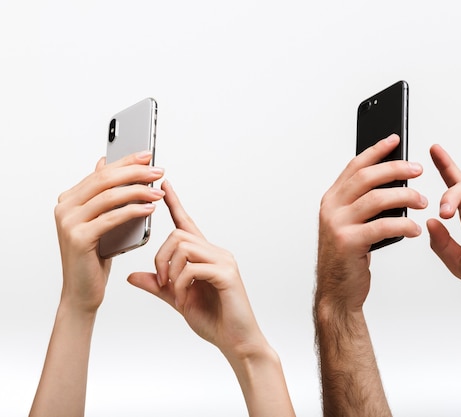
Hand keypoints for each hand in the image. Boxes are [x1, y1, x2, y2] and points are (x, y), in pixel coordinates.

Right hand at [54, 151, 164, 313]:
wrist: (83, 292)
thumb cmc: (95, 257)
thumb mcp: (100, 221)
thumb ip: (101, 194)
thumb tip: (104, 162)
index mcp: (69, 199)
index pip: (101, 172)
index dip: (126, 161)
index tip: (148, 155)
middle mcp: (64, 207)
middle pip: (105, 180)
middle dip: (135, 173)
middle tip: (158, 172)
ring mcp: (68, 222)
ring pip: (109, 197)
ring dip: (138, 191)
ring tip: (158, 192)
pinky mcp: (78, 238)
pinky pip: (112, 218)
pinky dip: (133, 211)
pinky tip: (149, 209)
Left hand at [128, 180, 265, 358]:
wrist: (236, 341)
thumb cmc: (213, 319)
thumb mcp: (177, 300)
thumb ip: (157, 285)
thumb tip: (131, 276)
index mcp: (205, 255)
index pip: (186, 223)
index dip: (174, 203)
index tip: (163, 185)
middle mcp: (216, 252)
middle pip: (178, 236)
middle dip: (161, 258)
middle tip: (161, 282)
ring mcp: (223, 262)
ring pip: (184, 248)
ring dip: (171, 271)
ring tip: (177, 294)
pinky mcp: (227, 274)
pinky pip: (194, 268)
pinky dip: (182, 285)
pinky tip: (185, 300)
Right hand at [316, 134, 427, 312]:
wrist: (337, 292)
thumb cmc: (349, 258)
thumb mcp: (352, 225)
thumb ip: (364, 205)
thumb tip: (396, 184)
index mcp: (332, 200)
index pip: (355, 166)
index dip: (376, 150)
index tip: (395, 140)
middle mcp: (331, 208)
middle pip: (366, 177)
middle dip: (395, 169)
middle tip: (418, 170)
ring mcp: (337, 224)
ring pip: (375, 199)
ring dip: (404, 196)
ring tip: (422, 201)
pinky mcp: (348, 242)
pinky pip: (381, 226)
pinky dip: (402, 225)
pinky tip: (414, 228)